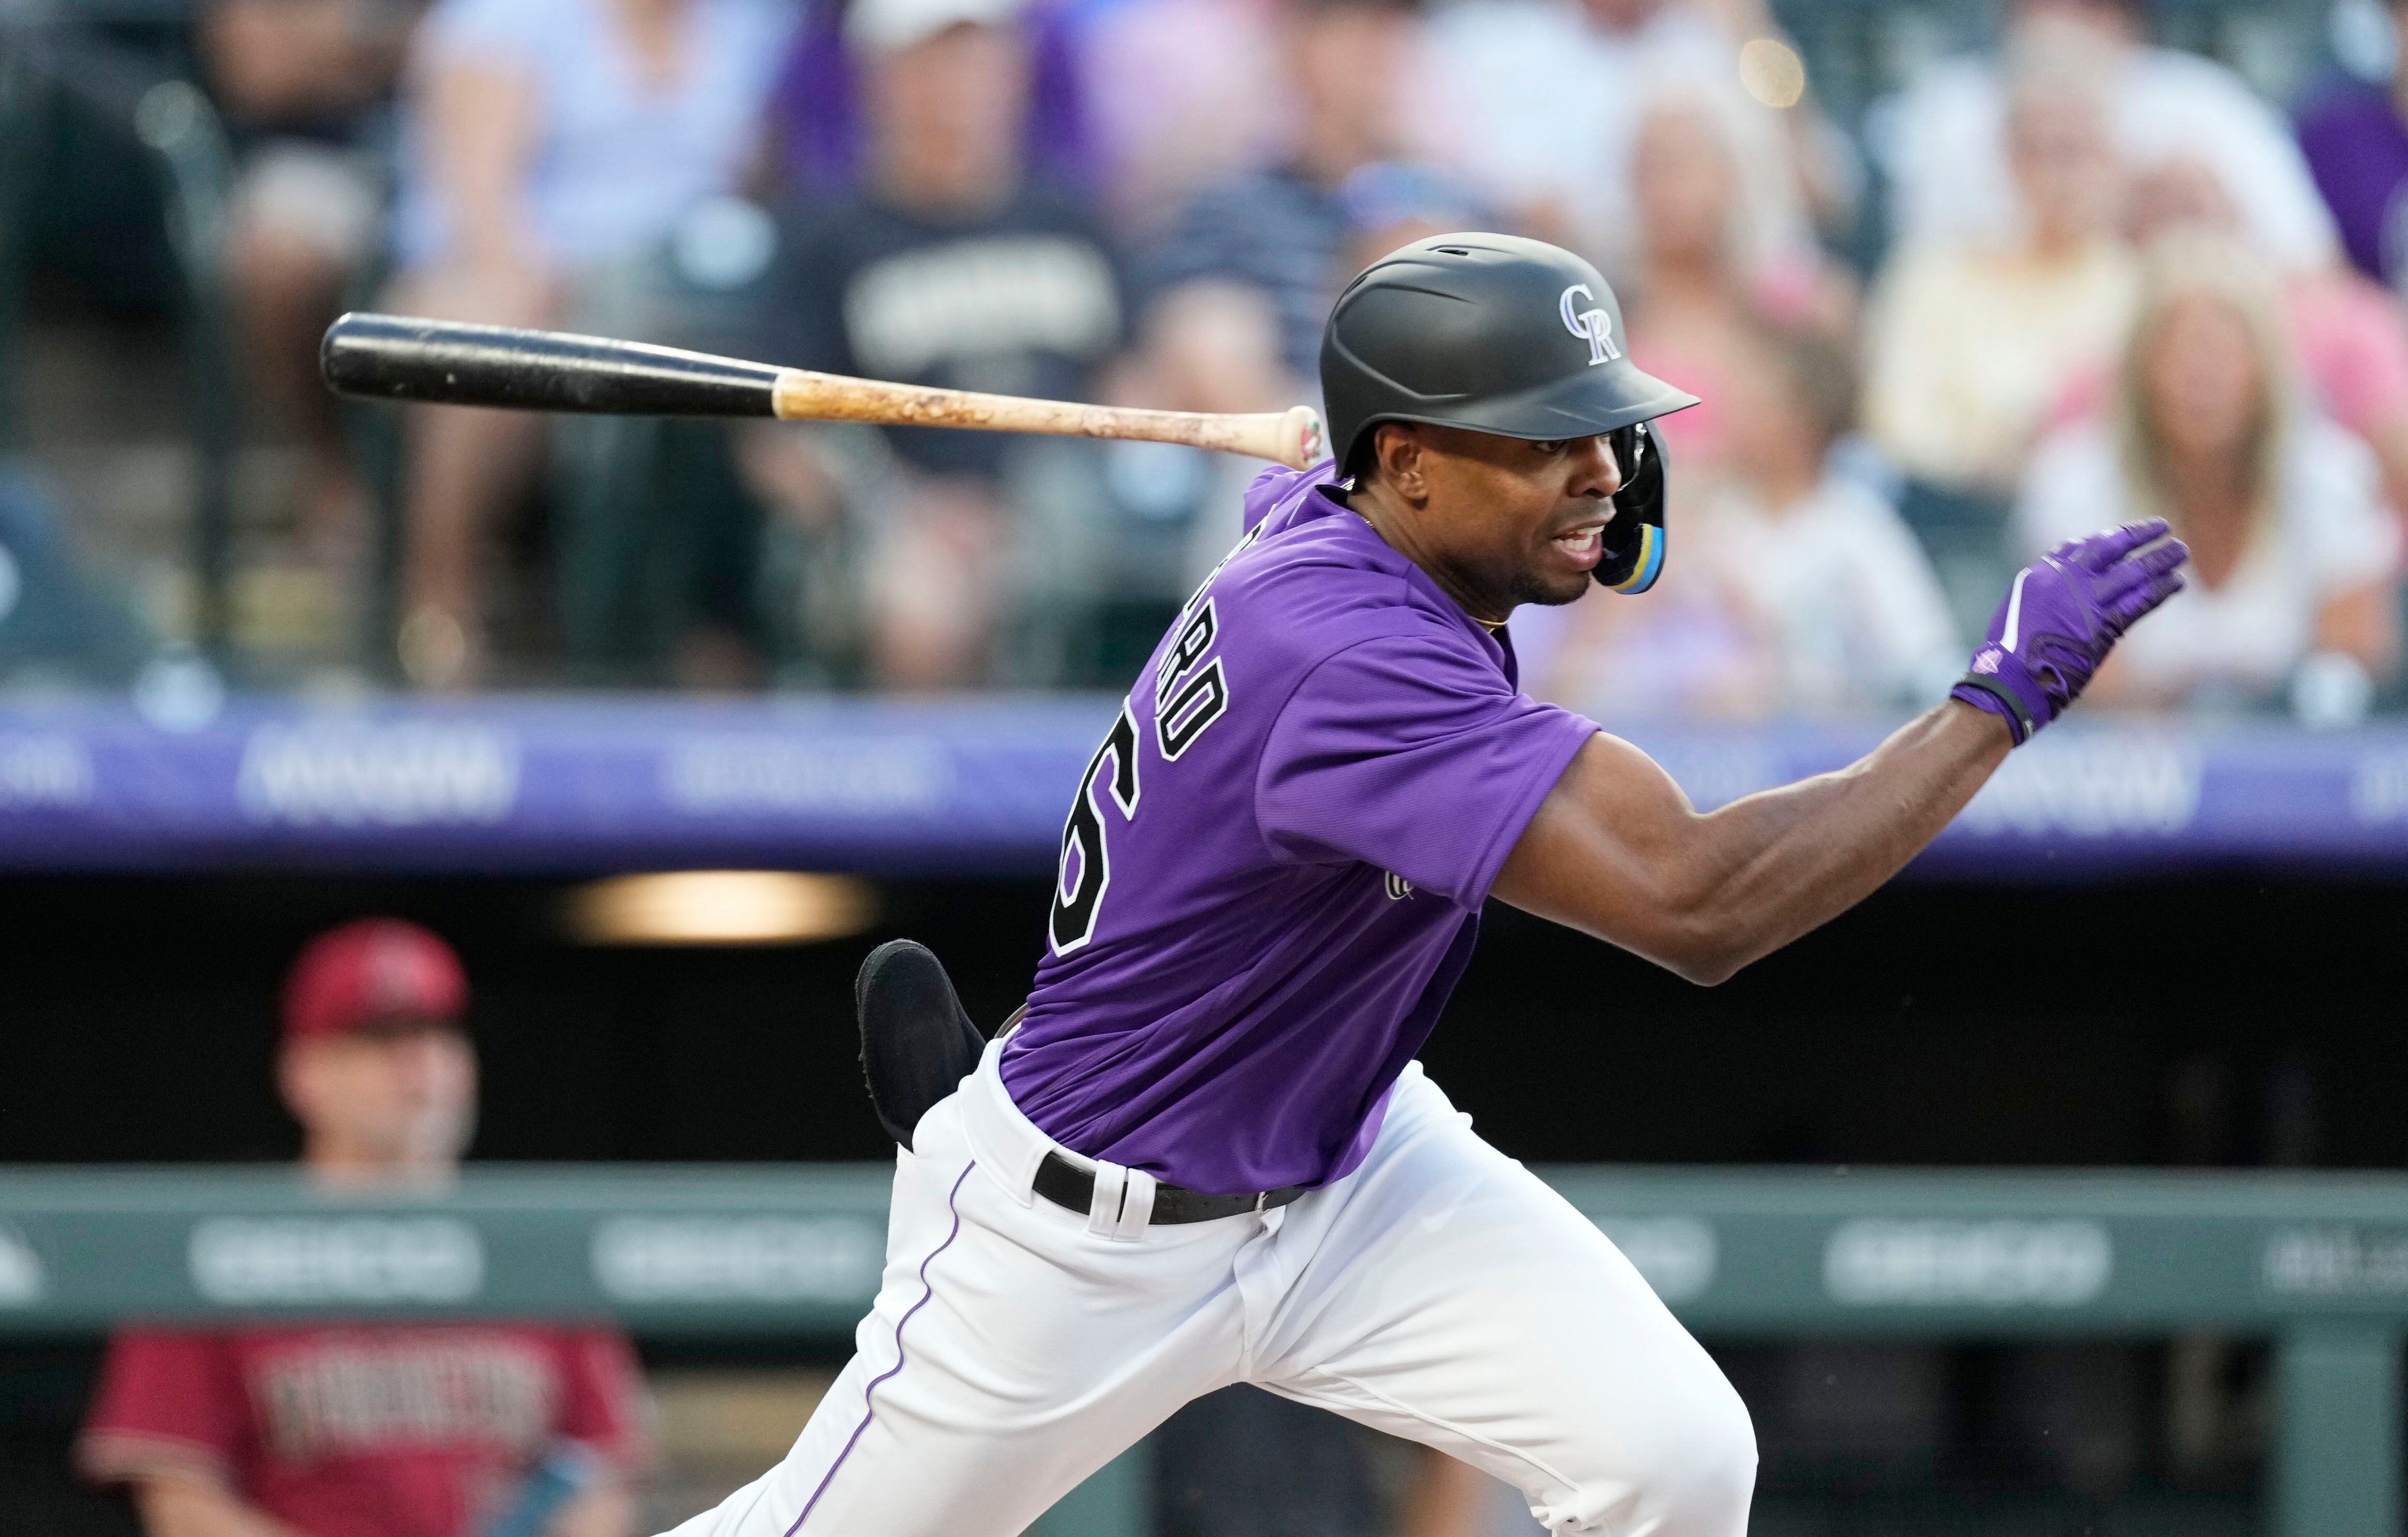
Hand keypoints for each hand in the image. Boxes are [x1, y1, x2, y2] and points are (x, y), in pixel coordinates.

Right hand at [1949, 520, 2187, 744]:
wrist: (2013, 677)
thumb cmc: (2011, 651)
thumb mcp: (2018, 609)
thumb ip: (2045, 593)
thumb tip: (2063, 591)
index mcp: (2043, 573)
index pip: (2078, 546)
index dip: (2105, 538)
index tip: (2121, 536)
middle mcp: (2067, 579)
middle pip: (2111, 547)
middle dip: (2139, 535)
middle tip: (2162, 526)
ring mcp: (2087, 600)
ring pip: (2133, 571)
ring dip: (2160, 559)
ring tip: (2180, 551)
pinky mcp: (2105, 624)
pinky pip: (2141, 600)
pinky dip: (2161, 589)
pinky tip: (2176, 581)